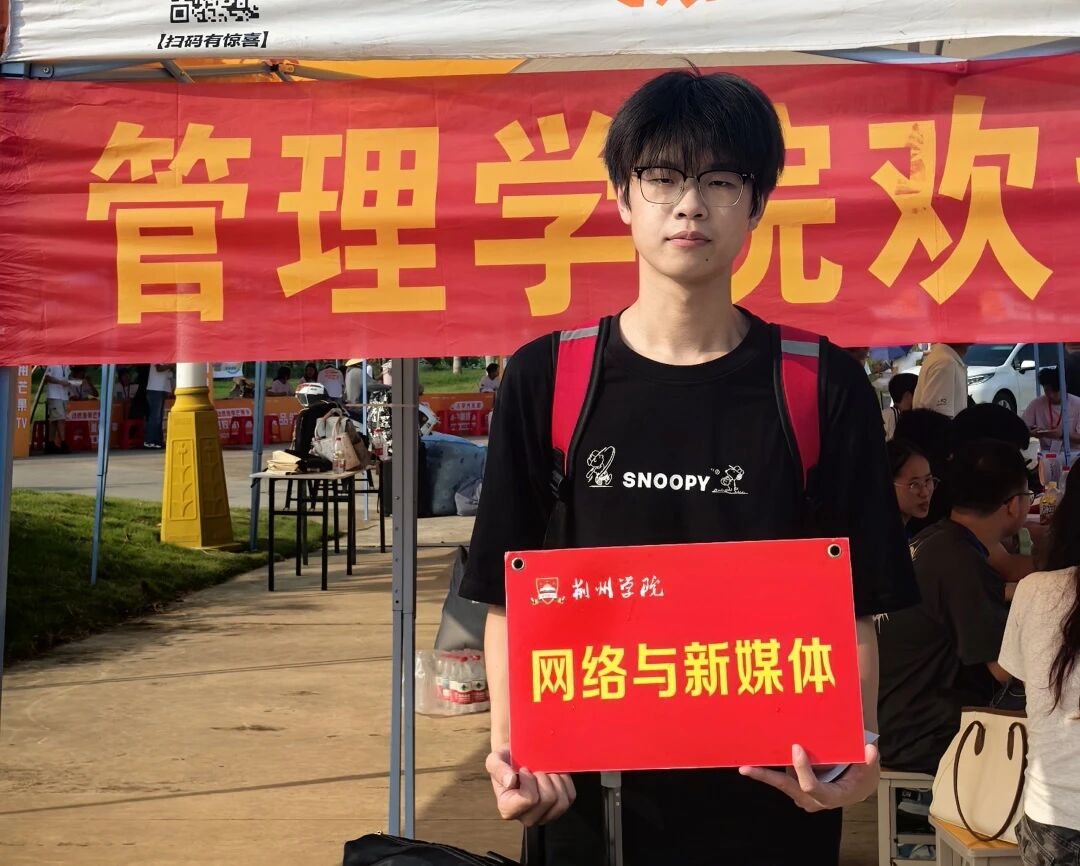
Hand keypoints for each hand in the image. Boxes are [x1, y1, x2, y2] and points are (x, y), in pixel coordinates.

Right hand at [485, 745, 575, 826]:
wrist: (518, 759)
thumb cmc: (506, 761)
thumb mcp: (495, 760)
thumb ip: (498, 769)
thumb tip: (510, 781)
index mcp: (508, 809)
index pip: (529, 799)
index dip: (530, 780)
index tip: (524, 769)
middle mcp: (527, 818)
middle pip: (548, 800)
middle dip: (543, 778)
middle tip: (535, 769)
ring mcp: (544, 816)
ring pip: (561, 802)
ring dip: (555, 780)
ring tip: (545, 772)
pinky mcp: (559, 810)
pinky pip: (570, 797)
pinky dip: (565, 782)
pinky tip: (553, 775)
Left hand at [738, 743, 879, 811]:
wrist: (857, 786)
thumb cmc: (862, 776)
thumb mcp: (869, 768)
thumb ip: (869, 761)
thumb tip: (870, 750)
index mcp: (831, 796)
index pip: (812, 786)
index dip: (803, 769)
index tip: (797, 748)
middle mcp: (812, 800)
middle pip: (787, 788)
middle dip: (766, 777)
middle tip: (745, 768)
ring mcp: (802, 796)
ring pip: (781, 783)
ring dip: (764, 771)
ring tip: (745, 759)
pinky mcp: (796, 788)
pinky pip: (782, 778)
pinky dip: (770, 768)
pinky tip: (755, 758)